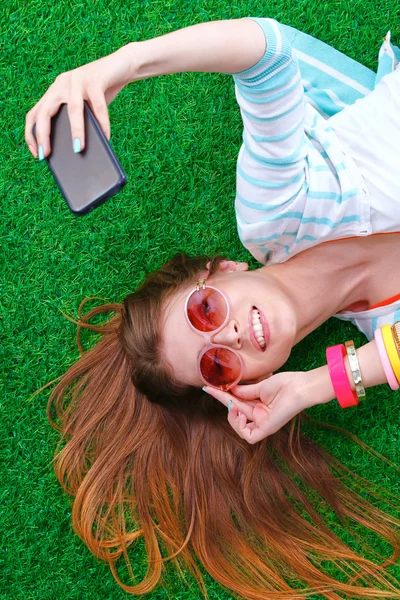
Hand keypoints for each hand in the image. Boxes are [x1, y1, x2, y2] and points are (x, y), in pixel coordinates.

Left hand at [25, 43, 133, 157]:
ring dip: (76, 131)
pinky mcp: (95, 79)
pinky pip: (98, 106)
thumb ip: (77, 121)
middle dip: (43, 135)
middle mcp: (61, 84)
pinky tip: (106, 136)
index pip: (35, 114)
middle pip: (45, 112)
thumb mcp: (85, 106)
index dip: (31, 134)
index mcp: (55, 92)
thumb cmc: (103, 90)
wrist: (122, 64)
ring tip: (78, 149)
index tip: (35, 153)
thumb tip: (77, 149)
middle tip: (44, 154)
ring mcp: (77, 80)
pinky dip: (103, 123)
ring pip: (73, 110)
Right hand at [204, 371, 321, 443]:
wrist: (298, 387)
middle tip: (210, 389)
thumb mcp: (260, 386)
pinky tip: (240, 414)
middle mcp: (260, 415)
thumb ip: (245, 391)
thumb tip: (230, 390)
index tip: (210, 387)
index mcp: (259, 404)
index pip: (237, 401)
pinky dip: (241, 427)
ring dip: (231, 416)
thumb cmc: (284, 384)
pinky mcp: (267, 429)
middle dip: (222, 401)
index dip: (223, 396)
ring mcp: (263, 423)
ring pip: (241, 427)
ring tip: (231, 405)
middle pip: (236, 411)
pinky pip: (249, 436)